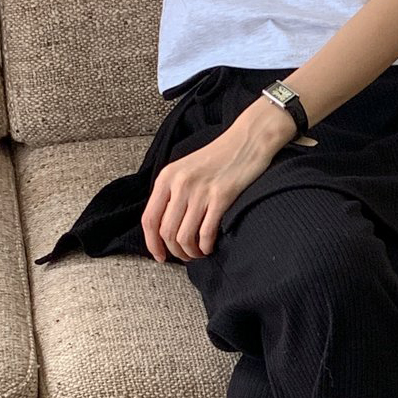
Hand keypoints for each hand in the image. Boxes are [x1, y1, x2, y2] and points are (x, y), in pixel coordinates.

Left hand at [142, 99, 296, 260]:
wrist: (247, 140)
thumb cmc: (219, 157)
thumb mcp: (186, 169)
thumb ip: (173, 192)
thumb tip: (166, 224)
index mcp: (167, 177)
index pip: (149, 219)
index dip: (152, 244)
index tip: (160, 257)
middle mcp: (180, 184)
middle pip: (167, 232)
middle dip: (175, 251)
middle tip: (186, 256)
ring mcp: (200, 191)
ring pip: (184, 236)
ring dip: (191, 252)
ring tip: (199, 253)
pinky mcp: (221, 197)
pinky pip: (206, 233)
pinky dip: (206, 246)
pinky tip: (210, 247)